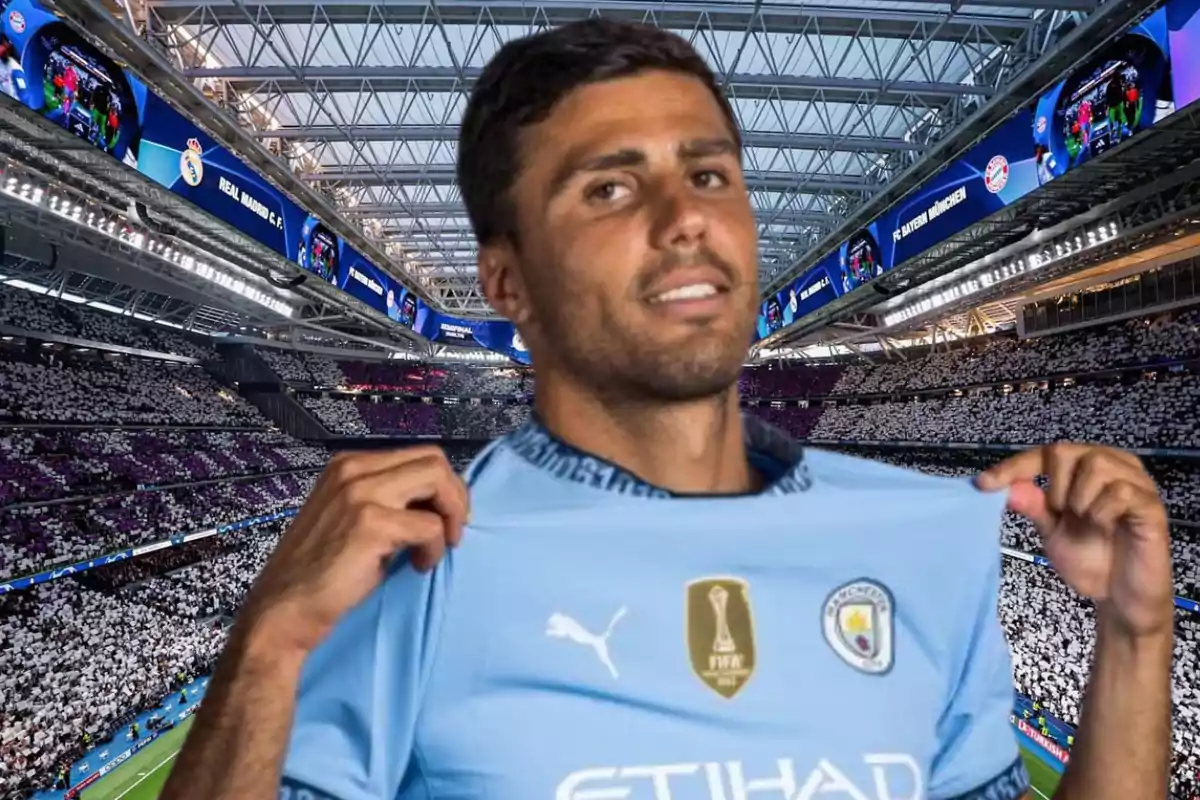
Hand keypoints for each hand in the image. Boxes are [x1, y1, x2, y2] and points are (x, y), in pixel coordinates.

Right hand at [237, 446, 468, 657]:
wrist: (284, 611)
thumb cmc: (320, 572)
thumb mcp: (350, 517)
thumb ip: (385, 499)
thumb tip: (434, 501)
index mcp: (348, 465)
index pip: (419, 455)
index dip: (443, 486)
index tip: (444, 518)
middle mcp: (353, 470)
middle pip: (434, 460)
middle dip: (456, 496)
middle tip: (452, 532)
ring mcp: (361, 494)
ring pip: (437, 481)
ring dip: (451, 517)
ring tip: (437, 549)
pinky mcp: (371, 524)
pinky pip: (430, 527)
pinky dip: (435, 549)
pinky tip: (418, 567)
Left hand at [977, 443, 1172, 639]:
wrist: (1119, 600)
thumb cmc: (1090, 559)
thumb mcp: (1052, 531)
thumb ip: (1033, 506)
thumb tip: (1004, 485)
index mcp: (1087, 468)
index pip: (1044, 453)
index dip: (1013, 467)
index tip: (984, 485)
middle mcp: (1114, 466)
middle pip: (1066, 450)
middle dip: (1053, 486)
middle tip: (1062, 513)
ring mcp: (1136, 484)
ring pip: (1096, 464)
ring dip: (1079, 497)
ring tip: (1087, 521)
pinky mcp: (1152, 507)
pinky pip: (1121, 492)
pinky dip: (1103, 510)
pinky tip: (1106, 526)